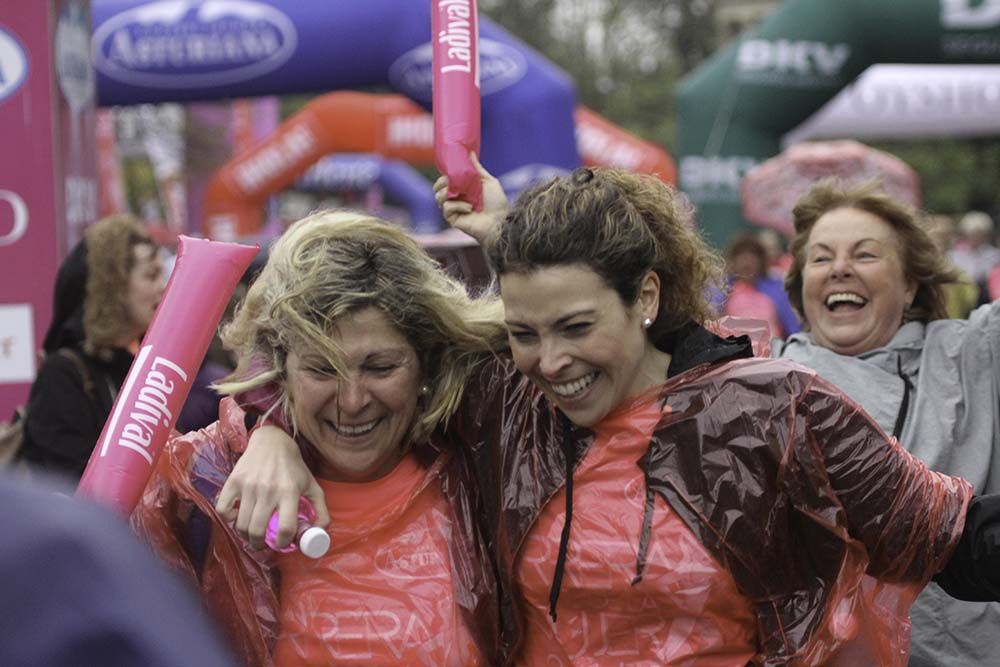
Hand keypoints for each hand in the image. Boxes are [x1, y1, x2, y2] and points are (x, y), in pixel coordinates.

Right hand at [215, 425, 328, 549]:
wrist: (272, 441)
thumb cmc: (294, 467)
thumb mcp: (313, 485)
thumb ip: (321, 510)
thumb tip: (320, 533)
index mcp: (290, 492)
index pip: (285, 528)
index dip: (283, 542)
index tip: (282, 543)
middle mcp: (268, 489)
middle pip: (257, 530)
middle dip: (259, 544)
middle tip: (262, 544)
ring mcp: (249, 485)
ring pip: (241, 524)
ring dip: (245, 536)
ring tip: (251, 534)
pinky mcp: (233, 481)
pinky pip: (223, 509)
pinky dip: (228, 518)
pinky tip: (237, 516)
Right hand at [433, 152, 507, 245]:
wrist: (501, 221)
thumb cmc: (497, 203)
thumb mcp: (488, 181)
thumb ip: (477, 168)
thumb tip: (470, 152)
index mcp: (463, 188)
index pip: (446, 179)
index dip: (445, 174)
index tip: (449, 170)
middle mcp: (456, 198)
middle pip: (437, 188)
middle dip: (442, 182)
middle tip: (450, 181)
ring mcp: (454, 209)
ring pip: (438, 197)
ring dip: (447, 192)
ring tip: (460, 193)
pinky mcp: (453, 219)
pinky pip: (446, 208)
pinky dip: (457, 205)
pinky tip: (469, 208)